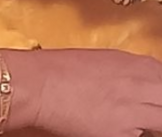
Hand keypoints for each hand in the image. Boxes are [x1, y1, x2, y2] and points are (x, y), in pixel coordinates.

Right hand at [15, 47, 161, 136]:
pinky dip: (137, 133)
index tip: (155, 94)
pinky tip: (122, 129)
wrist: (39, 85)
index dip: (160, 86)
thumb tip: (142, 83)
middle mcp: (138, 85)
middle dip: (160, 104)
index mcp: (133, 62)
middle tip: (149, 109)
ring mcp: (133, 111)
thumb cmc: (60, 69)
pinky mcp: (122, 134)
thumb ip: (128, 71)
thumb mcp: (101, 60)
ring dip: (154, 120)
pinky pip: (142, 136)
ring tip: (138, 121)